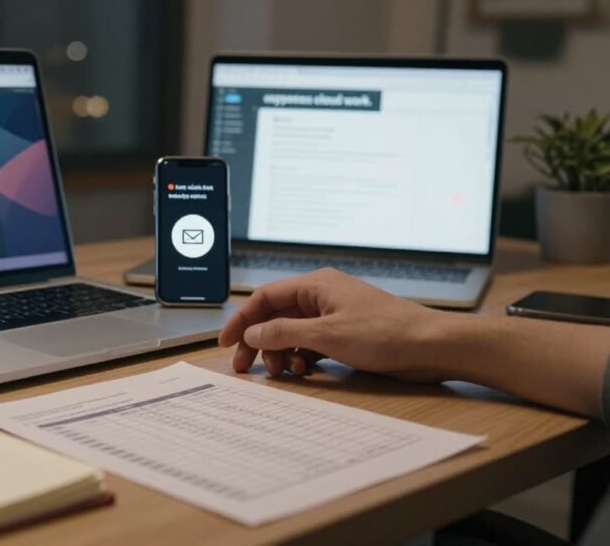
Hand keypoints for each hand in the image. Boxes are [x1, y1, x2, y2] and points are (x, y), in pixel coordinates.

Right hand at [218, 268, 448, 382]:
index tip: (226, 343)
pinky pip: (312, 342)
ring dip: (282, 352)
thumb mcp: (326, 335)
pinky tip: (306, 370)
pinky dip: (303, 356)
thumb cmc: (384, 333)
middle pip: (276, 316)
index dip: (242, 320)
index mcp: (316, 285)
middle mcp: (322, 295)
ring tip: (284, 372)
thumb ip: (284, 333)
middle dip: (259, 341)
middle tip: (245, 367)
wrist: (432, 346)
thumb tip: (251, 333)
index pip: (265, 297)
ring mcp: (335, 314)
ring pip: (293, 331)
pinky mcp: (347, 333)